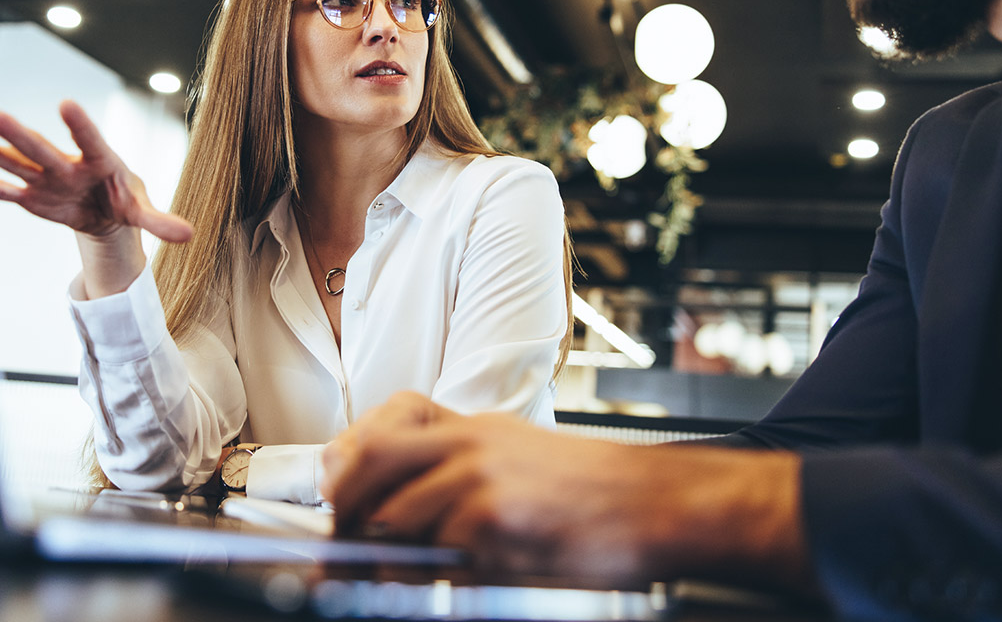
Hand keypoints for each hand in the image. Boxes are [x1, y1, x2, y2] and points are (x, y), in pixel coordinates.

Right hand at [0, 100, 191, 242]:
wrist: (104, 209)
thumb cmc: (124, 198)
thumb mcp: (142, 209)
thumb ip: (160, 220)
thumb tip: (190, 235)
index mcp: (99, 160)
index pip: (90, 139)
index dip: (79, 124)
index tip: (67, 104)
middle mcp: (67, 164)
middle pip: (42, 149)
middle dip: (19, 135)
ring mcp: (45, 179)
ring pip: (15, 163)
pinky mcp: (30, 196)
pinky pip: (3, 191)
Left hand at [323, 392, 812, 591]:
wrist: (658, 502)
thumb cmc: (597, 493)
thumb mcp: (521, 459)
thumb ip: (463, 472)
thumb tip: (399, 512)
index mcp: (472, 428)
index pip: (380, 424)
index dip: (347, 463)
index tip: (342, 499)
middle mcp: (469, 441)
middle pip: (367, 457)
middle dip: (345, 505)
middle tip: (347, 542)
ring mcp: (480, 475)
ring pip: (393, 511)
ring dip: (386, 551)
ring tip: (400, 573)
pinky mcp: (496, 514)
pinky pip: (437, 547)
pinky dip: (435, 571)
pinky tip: (459, 576)